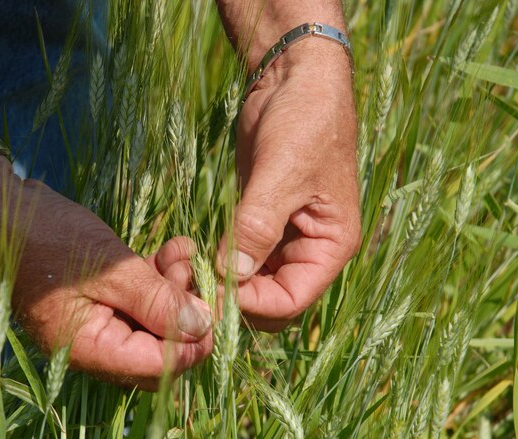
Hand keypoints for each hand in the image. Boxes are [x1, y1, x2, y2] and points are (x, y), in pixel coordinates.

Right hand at [0, 157, 211, 390]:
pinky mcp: (106, 298)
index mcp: (90, 348)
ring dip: (177, 289)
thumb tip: (202, 328)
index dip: (193, 344)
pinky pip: (143, 298)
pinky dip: (162, 277)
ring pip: (155, 321)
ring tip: (183, 255)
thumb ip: (156, 302)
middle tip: (200, 280)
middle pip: (160, 348)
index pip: (156, 366)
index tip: (217, 309)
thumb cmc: (50, 239)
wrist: (8, 211)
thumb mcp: (111, 270)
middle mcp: (97, 343)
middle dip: (188, 315)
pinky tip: (176, 248)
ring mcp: (101, 320)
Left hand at [216, 39, 360, 330]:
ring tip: (186, 267)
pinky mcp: (260, 221)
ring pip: (252, 283)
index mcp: (331, 246)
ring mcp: (285, 237)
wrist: (294, 80)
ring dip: (221, 282)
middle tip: (191, 282)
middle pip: (270, 300)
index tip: (210, 288)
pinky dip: (217, 260)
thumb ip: (257, 227)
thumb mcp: (282, 173)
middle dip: (233, 298)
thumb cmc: (305, 122)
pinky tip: (192, 252)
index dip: (251, 303)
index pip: (291, 301)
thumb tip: (230, 276)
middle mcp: (310, 250)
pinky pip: (240, 257)